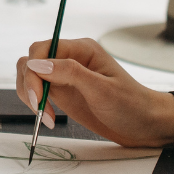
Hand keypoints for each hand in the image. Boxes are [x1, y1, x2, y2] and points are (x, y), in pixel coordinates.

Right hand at [16, 38, 173, 146]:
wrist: (143, 124)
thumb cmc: (130, 104)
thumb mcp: (102, 90)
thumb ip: (70, 73)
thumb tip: (37, 63)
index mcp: (83, 49)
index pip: (44, 49)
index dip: (34, 70)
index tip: (38, 96)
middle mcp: (72, 58)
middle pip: (32, 60)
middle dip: (29, 84)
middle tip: (40, 110)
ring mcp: (66, 76)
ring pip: (31, 76)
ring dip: (30, 96)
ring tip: (46, 117)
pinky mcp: (63, 92)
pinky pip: (38, 91)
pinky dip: (36, 105)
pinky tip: (48, 119)